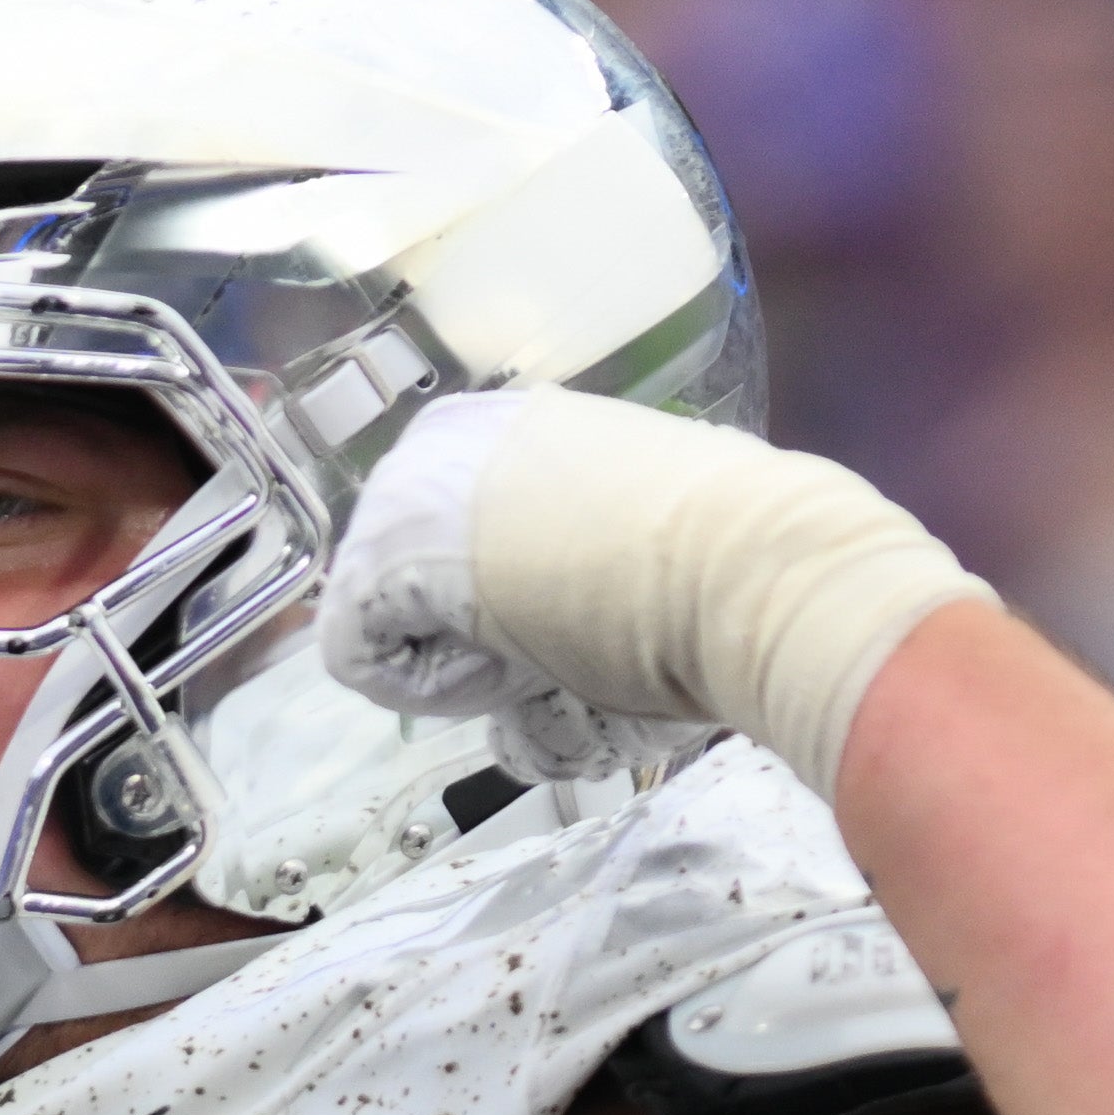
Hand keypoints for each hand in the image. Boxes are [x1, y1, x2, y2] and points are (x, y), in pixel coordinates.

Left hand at [317, 387, 986, 799]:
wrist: (753, 571)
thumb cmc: (729, 574)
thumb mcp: (646, 550)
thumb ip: (583, 572)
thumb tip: (548, 651)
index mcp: (525, 428)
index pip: (463, 536)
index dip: (502, 604)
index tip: (569, 625)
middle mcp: (459, 436)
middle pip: (412, 571)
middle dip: (468, 631)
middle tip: (553, 654)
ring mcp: (417, 485)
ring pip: (387, 609)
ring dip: (457, 656)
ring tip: (542, 661)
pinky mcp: (387, 551)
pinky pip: (359, 650)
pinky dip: (430, 686)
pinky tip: (511, 667)